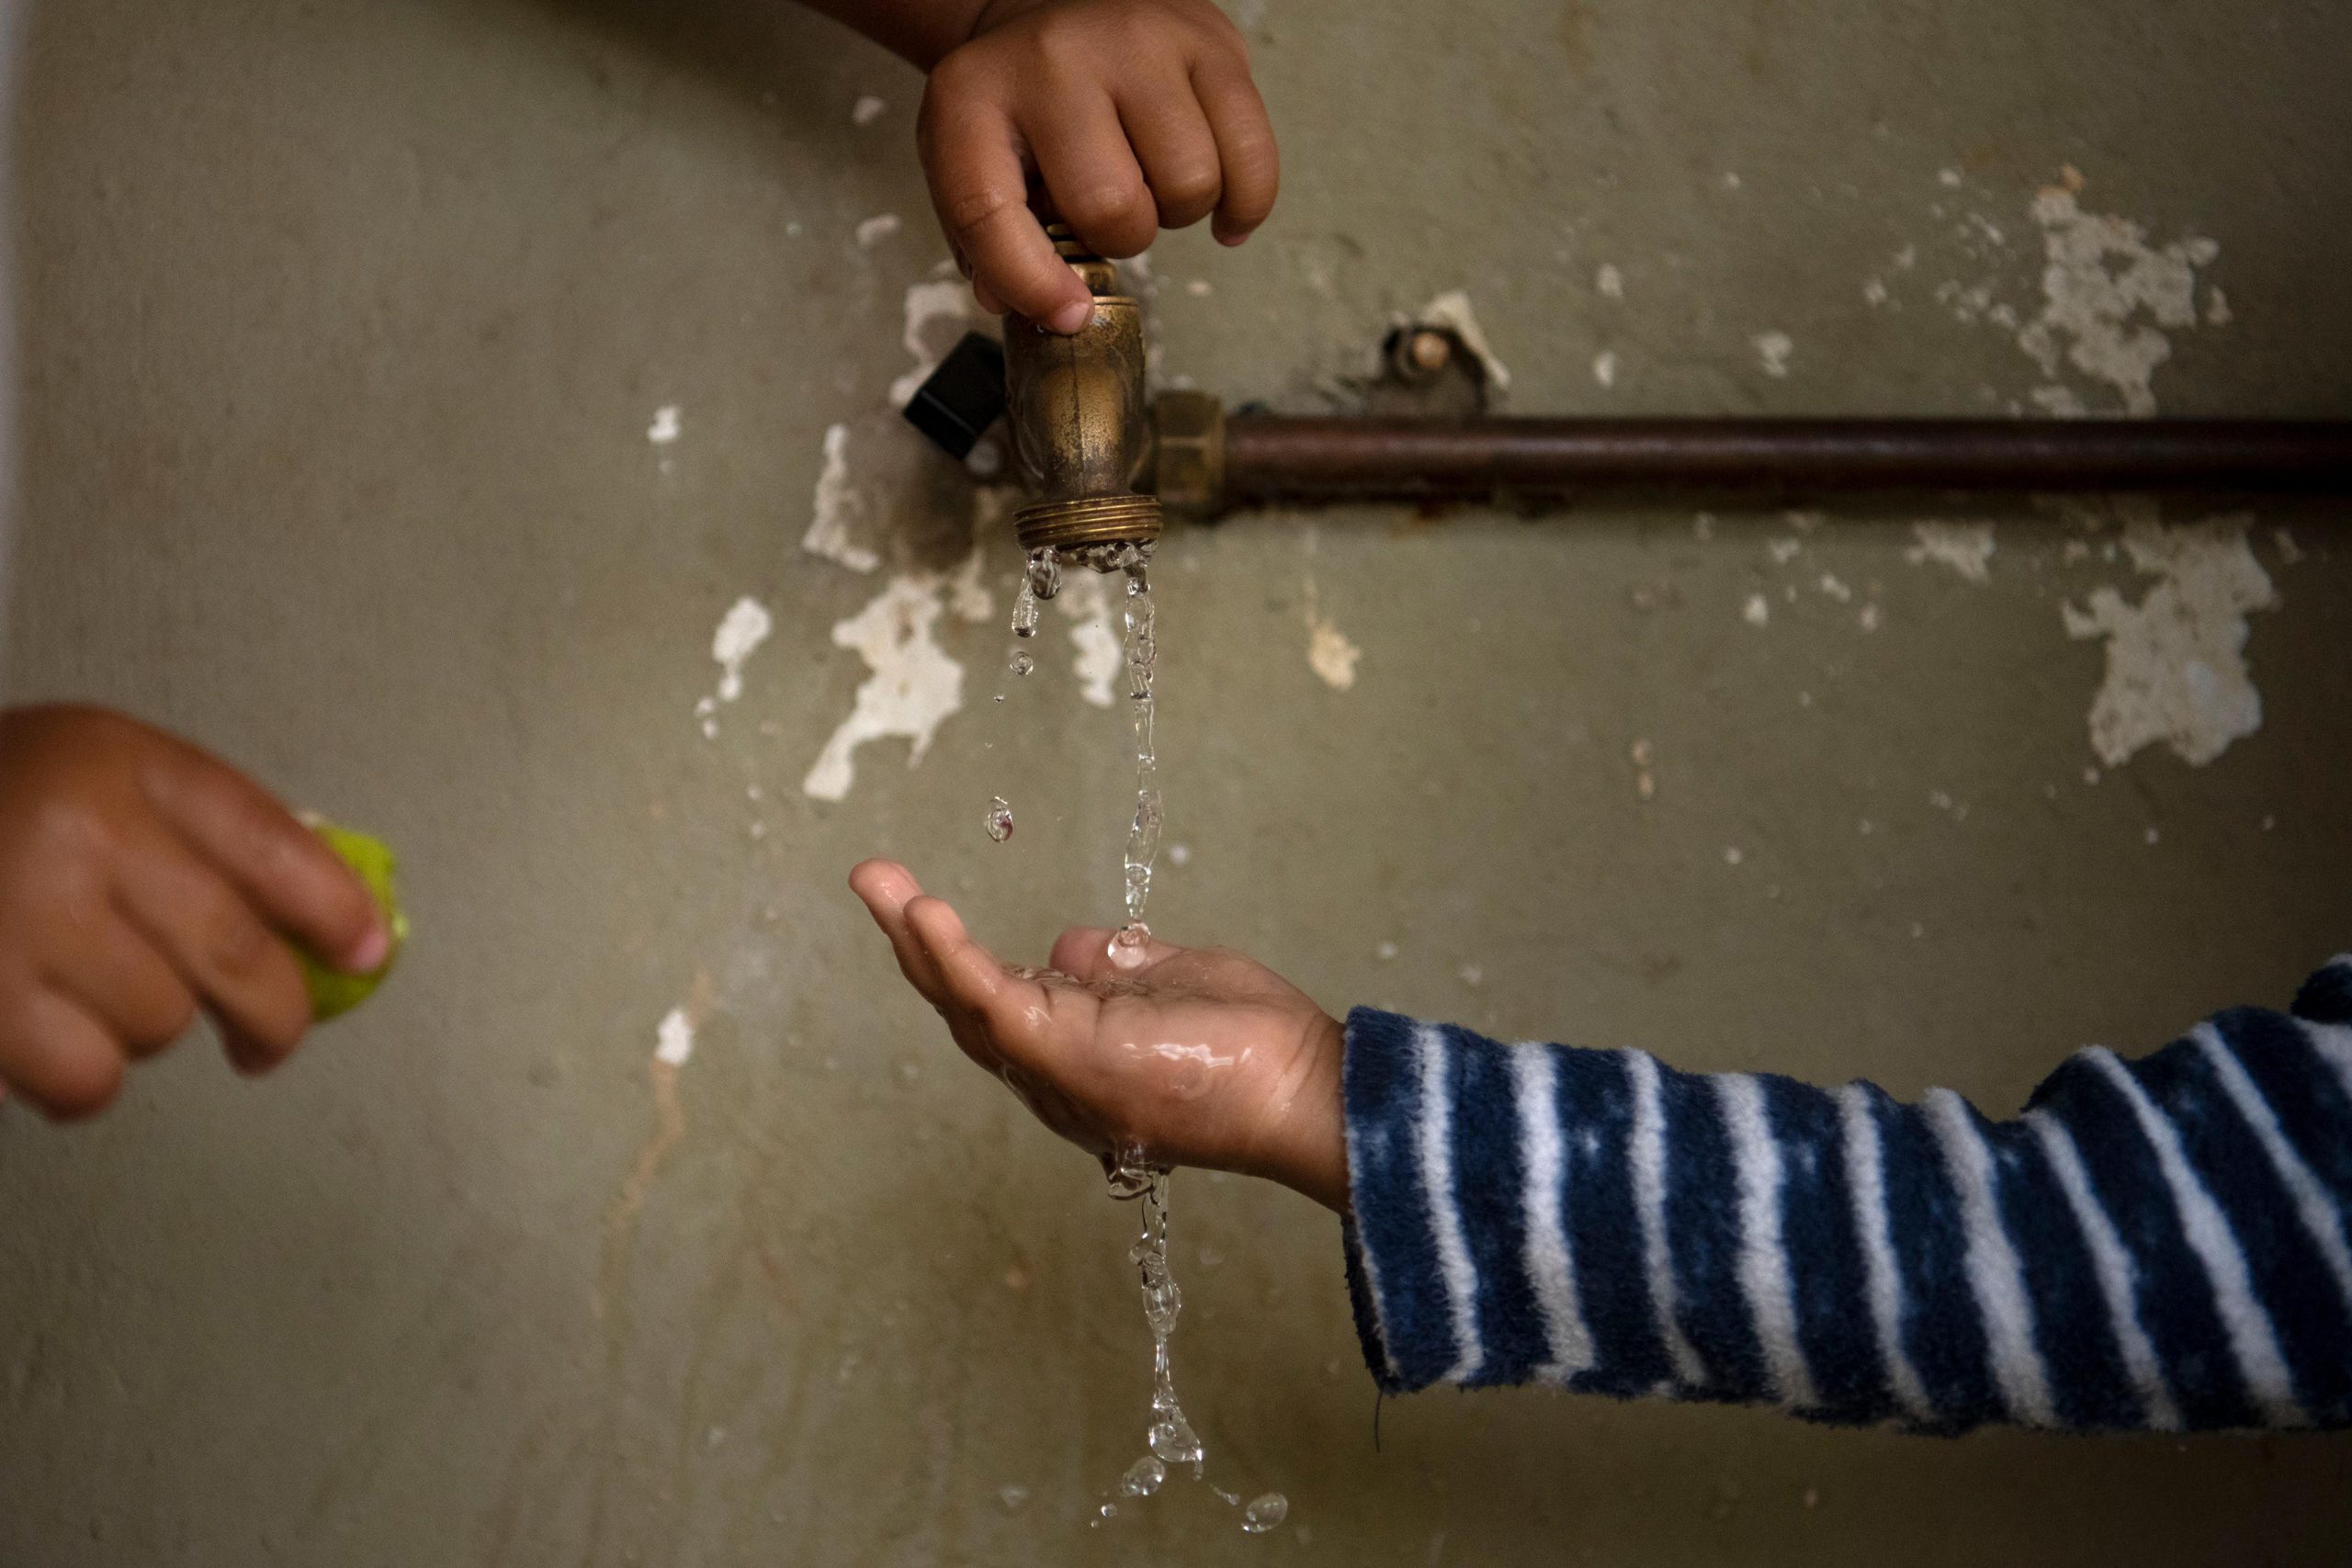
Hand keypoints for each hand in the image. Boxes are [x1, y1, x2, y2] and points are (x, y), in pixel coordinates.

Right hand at [0, 705, 388, 1116]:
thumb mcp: (90, 770)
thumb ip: (199, 833)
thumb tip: (328, 923)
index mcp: (122, 761)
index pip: (276, 843)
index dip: (337, 912)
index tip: (366, 955)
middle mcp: (80, 830)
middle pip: (238, 953)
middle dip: (274, 1013)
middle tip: (268, 1039)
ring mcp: (22, 916)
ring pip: (161, 1022)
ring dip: (144, 1030)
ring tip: (90, 996)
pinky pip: (86, 1076)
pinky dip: (81, 1077)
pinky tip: (49, 1039)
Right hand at [849, 859, 1346, 1210]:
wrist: (1302, 1089)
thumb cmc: (1249, 1043)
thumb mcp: (1168, 981)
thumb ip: (1113, 966)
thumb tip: (1066, 946)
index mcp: (1074, 1056)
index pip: (996, 1001)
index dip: (952, 952)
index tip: (918, 900)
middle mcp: (1053, 1076)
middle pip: (961, 1005)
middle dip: (910, 941)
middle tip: (870, 877)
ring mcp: (1059, 1073)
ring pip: (965, 1005)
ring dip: (915, 940)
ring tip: (877, 881)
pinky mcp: (1071, 1060)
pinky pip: (997, 1007)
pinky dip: (956, 959)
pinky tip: (925, 913)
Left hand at [918, 0, 1278, 330]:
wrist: (1063, 4)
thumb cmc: (1021, 100)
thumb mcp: (973, 157)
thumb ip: (990, 242)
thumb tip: (1051, 313)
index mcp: (972, 97)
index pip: (990, 212)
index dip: (1031, 283)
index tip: (1070, 316)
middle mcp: (1054, 59)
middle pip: (1113, 209)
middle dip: (1119, 237)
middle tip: (1108, 209)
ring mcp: (1140, 42)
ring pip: (1190, 186)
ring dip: (1178, 214)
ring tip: (1152, 181)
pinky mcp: (1210, 43)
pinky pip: (1252, 158)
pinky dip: (1244, 204)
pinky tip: (1221, 206)